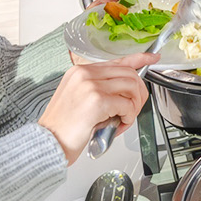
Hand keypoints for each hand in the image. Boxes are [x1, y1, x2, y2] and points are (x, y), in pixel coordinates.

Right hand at [39, 53, 158, 163]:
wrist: (47, 143)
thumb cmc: (63, 126)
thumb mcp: (79, 99)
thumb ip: (100, 89)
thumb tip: (126, 90)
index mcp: (80, 71)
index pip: (117, 60)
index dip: (139, 59)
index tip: (152, 58)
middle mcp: (85, 74)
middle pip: (129, 73)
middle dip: (139, 93)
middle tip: (133, 109)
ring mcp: (91, 85)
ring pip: (132, 86)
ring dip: (134, 106)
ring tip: (124, 118)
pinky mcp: (97, 100)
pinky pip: (127, 105)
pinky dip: (129, 116)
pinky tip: (119, 124)